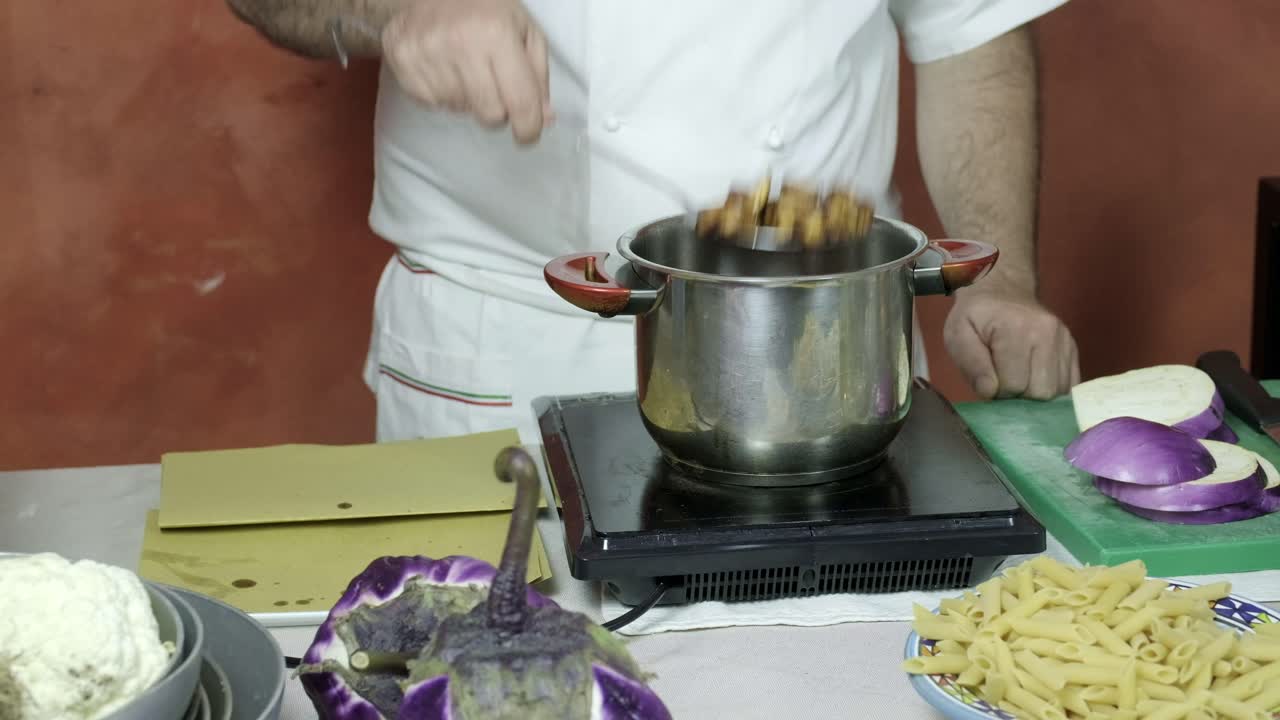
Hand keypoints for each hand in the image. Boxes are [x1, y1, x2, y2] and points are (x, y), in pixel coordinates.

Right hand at [381, 0, 551, 143]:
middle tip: (494, 87)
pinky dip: (443, 94)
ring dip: (468, 99)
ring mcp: (427, 54)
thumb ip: (537, 76)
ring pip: (461, 111)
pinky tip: (444, 68)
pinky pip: (433, 104)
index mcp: (496, 34)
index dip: (529, 127)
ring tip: (465, 68)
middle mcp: (460, 44)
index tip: (528, 134)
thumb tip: (544, 119)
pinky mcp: (404, 63)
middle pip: (490, 115)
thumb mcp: (523, 30)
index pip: (520, 101)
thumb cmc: (483, 9)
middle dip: (498, 110)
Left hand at [943, 286, 1080, 399]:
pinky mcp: (1073, 349)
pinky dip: (1051, 391)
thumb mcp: (957, 334)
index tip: (987, 379)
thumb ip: (970, 363)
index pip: (1013, 385)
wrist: (1002, 289)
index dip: (996, 391)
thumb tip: (989, 392)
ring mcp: (1064, 341)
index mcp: (1016, 329)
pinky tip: (1034, 380)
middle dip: (1019, 397)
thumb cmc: (976, 316)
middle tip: (1003, 382)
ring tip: (1018, 379)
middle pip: (1040, 393)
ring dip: (1035, 396)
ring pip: (1057, 393)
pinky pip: (1070, 385)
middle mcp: (1047, 334)